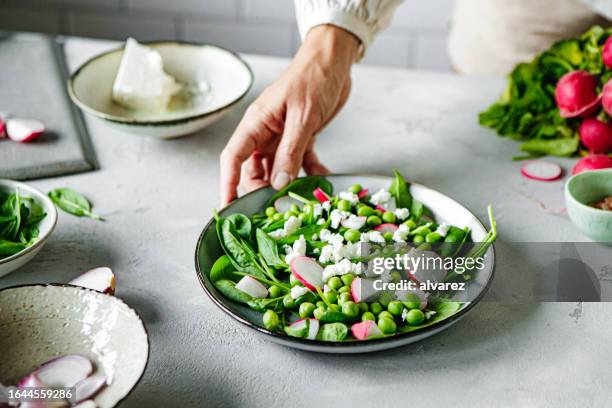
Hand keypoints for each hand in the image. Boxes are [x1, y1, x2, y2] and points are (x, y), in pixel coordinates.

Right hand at [219, 25, 359, 205]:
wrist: (334, 60)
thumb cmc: (313, 78)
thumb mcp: (303, 116)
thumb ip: (290, 151)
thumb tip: (279, 184)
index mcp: (256, 124)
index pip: (232, 159)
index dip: (227, 185)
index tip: (228, 208)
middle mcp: (265, 133)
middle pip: (255, 171)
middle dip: (262, 191)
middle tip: (276, 210)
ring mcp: (282, 137)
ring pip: (278, 171)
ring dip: (288, 186)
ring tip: (302, 200)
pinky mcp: (301, 138)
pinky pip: (301, 163)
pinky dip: (310, 173)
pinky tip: (321, 179)